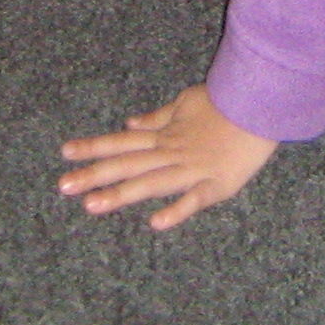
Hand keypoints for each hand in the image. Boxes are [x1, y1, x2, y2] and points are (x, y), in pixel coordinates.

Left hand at [58, 85, 277, 230]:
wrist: (261, 102)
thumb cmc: (226, 101)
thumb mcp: (186, 102)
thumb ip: (158, 117)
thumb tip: (130, 122)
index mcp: (165, 135)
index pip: (123, 142)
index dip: (94, 147)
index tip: (65, 153)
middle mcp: (172, 152)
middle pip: (128, 164)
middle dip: (95, 175)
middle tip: (63, 186)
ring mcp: (193, 169)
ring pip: (151, 183)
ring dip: (121, 194)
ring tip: (92, 206)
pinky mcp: (218, 183)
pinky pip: (195, 199)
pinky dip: (176, 210)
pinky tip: (155, 223)